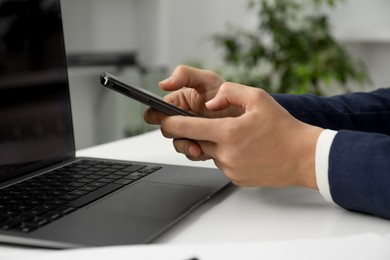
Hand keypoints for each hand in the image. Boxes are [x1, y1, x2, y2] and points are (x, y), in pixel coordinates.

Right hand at [144, 65, 242, 159]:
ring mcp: (195, 133)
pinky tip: (204, 151)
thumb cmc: (230, 96)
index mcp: (183, 101)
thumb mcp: (208, 80)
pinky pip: (192, 153)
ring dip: (185, 145)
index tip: (159, 117)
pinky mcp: (203, 147)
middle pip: (167, 127)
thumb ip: (185, 75)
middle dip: (173, 131)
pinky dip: (196, 153)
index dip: (156, 113)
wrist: (253, 120)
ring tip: (196, 147)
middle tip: (182, 132)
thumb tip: (164, 83)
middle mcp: (186, 118)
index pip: (161, 108)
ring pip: (179, 143)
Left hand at [145, 66, 322, 188]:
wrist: (304, 157)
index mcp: (227, 133)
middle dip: (196, 131)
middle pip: (194, 141)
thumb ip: (228, 92)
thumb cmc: (283, 127)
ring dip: (214, 142)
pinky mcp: (235, 179)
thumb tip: (209, 102)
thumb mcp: (258, 98)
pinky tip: (244, 148)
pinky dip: (226, 154)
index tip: (161, 118)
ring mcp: (230, 169)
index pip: (184, 128)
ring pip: (209, 152)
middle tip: (211, 122)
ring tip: (237, 135)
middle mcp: (225, 154)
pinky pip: (221, 164)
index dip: (168, 122)